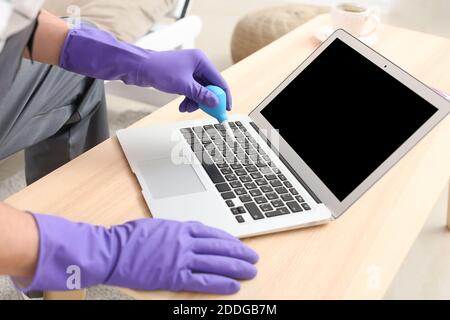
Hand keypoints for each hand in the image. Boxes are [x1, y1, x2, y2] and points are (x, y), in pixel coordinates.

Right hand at [20, 214, 257, 293]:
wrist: (112, 250)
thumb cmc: (130, 237)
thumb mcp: (157, 226)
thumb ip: (176, 230)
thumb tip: (189, 233)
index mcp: (181, 228)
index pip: (213, 233)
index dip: (229, 240)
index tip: (240, 244)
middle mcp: (185, 242)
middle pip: (219, 247)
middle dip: (239, 253)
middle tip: (253, 258)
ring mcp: (181, 259)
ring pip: (215, 263)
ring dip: (236, 268)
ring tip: (250, 271)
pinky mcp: (174, 276)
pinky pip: (202, 280)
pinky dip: (220, 283)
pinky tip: (233, 285)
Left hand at [140, 49, 231, 112]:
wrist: (138, 67)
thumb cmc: (159, 70)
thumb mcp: (184, 86)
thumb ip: (201, 95)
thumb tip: (216, 102)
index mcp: (201, 61)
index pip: (219, 80)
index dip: (223, 96)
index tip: (226, 109)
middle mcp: (197, 64)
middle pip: (209, 86)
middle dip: (206, 101)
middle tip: (207, 113)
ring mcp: (189, 70)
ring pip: (199, 90)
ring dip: (195, 102)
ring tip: (186, 110)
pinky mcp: (181, 76)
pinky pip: (191, 90)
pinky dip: (188, 99)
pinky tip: (182, 107)